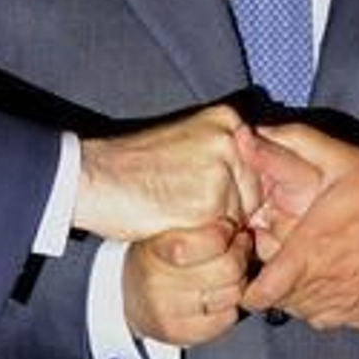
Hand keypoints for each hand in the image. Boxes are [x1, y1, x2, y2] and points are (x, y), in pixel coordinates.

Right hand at [75, 105, 258, 240]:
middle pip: (254, 194)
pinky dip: (200, 240)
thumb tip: (262, 188)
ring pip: (240, 217)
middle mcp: (231, 139)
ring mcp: (222, 169)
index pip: (260, 167)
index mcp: (227, 119)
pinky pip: (221, 236)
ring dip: (213, 227)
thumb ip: (224, 156)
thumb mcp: (188, 143)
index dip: (240, 192)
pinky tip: (173, 223)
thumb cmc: (136, 166)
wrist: (96, 176)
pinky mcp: (209, 203)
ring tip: (176, 212)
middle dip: (229, 211)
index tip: (207, 198)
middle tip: (187, 208)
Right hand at [123, 218, 253, 345]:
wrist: (131, 295)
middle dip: (240, 257)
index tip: (227, 229)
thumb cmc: (158, 256)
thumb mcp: (171, 227)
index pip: (210, 240)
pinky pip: (226, 319)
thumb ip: (200, 220)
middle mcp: (156, 278)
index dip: (227, 233)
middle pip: (228, 268)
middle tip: (235, 250)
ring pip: (231, 295)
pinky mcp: (175, 332)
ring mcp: (164, 308)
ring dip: (237, 283)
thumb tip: (238, 216)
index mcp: (156, 245)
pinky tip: (217, 297)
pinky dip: (229, 308)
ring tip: (225, 274)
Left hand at [240, 123, 358, 329]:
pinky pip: (330, 317)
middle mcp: (320, 290)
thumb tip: (251, 133)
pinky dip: (327, 301)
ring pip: (304, 310)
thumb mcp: (341, 160)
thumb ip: (293, 143)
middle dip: (277, 277)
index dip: (250, 280)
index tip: (259, 256)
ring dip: (301, 290)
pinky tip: (340, 275)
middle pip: (279, 300)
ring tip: (316, 260)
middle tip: (290, 249)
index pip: (257, 294)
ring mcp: (343, 309)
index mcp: (305, 256)